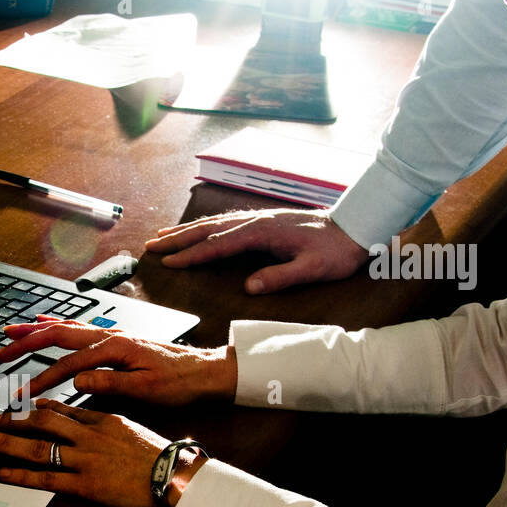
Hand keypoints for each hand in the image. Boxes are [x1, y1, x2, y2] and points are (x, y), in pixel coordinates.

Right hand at [0, 317, 235, 404]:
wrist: (205, 371)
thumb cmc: (180, 382)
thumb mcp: (147, 389)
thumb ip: (110, 383)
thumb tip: (77, 381)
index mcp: (115, 347)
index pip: (69, 364)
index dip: (42, 380)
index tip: (23, 396)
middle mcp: (109, 336)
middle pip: (58, 335)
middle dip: (26, 342)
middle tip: (0, 351)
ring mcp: (111, 335)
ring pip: (65, 328)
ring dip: (35, 330)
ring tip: (10, 332)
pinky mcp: (114, 340)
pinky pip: (77, 329)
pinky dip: (55, 326)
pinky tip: (43, 325)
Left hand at [0, 399, 204, 506]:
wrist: (176, 476)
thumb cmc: (161, 457)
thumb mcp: (132, 428)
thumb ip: (107, 423)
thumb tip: (91, 420)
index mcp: (101, 420)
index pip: (61, 410)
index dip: (36, 408)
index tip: (21, 407)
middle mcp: (88, 436)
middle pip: (41, 422)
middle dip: (13, 420)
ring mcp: (84, 460)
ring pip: (36, 447)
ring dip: (6, 442)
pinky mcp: (85, 484)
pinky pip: (46, 479)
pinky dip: (20, 475)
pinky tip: (1, 472)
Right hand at [143, 208, 368, 293]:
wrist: (356, 226)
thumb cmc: (336, 251)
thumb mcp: (312, 270)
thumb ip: (280, 277)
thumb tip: (249, 287)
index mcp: (261, 233)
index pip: (217, 245)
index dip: (191, 255)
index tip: (168, 263)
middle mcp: (255, 222)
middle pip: (207, 229)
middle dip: (177, 239)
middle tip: (150, 245)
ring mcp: (257, 219)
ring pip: (213, 224)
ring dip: (186, 231)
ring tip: (163, 236)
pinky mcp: (262, 222)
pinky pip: (224, 224)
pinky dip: (204, 228)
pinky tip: (197, 233)